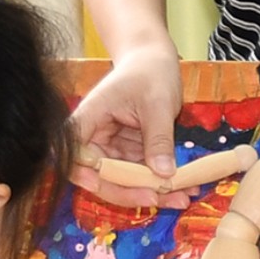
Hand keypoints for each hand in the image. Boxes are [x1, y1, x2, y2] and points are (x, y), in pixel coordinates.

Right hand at [71, 43, 181, 184]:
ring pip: (124, 180)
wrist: (155, 61)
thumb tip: (163, 173)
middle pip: (100, 175)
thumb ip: (158, 138)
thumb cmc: (150, 72)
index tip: (102, 185)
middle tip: (159, 197)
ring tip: (182, 197)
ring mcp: (113, 147)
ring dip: (151, 191)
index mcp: (89, 119)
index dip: (83, 173)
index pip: (74, 152)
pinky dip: (161, 181)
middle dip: (129, 191)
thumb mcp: (157, 104)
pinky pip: (141, 173)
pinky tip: (185, 187)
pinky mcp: (129, 152)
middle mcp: (96, 138)